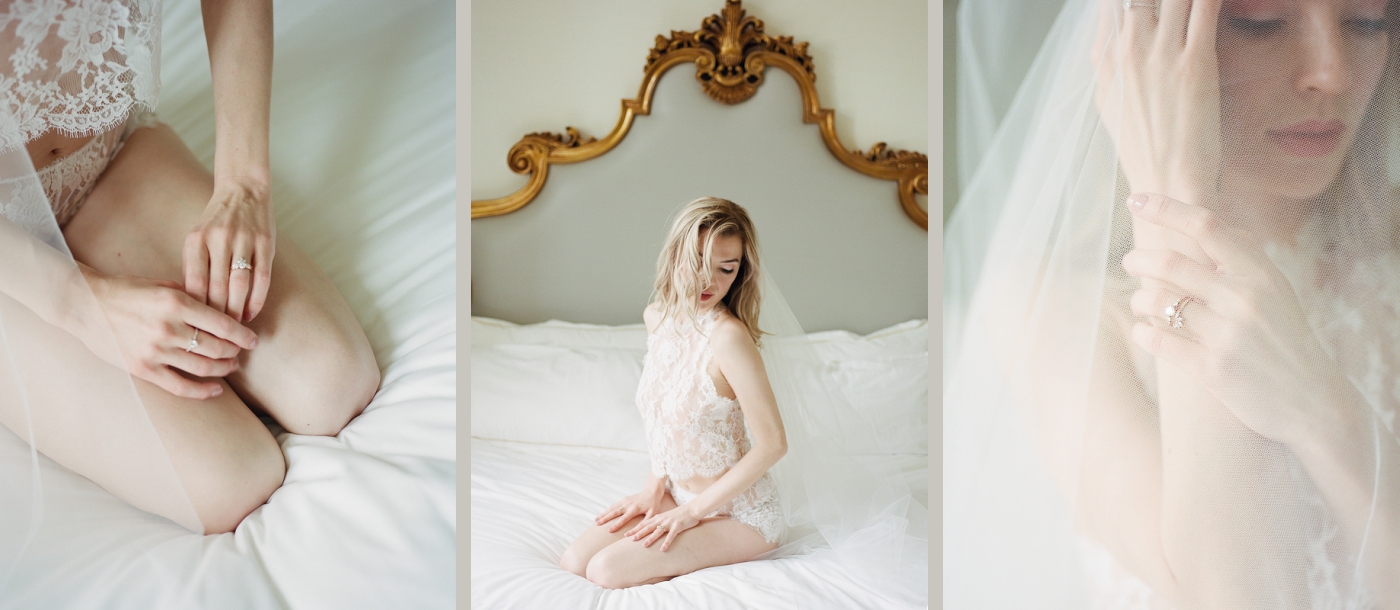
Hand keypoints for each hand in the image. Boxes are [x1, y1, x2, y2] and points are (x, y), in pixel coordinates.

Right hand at [90, 272, 258, 398]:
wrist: (85, 305)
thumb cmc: (127, 292)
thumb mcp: (163, 286)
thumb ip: (193, 299)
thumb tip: (224, 312)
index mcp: (177, 303)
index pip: (223, 324)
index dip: (243, 336)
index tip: (254, 340)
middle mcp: (168, 328)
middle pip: (217, 347)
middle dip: (235, 352)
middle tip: (241, 352)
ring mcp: (155, 350)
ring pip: (204, 367)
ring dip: (224, 369)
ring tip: (232, 366)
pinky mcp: (143, 368)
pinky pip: (180, 386)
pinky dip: (203, 391)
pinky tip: (216, 390)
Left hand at [183, 181, 274, 322]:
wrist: (243, 190)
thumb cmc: (216, 221)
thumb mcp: (196, 238)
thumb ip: (194, 266)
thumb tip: (192, 305)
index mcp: (196, 240)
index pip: (194, 282)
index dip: (196, 309)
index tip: (196, 328)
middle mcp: (219, 240)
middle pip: (217, 287)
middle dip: (217, 316)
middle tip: (216, 336)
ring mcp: (244, 240)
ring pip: (240, 285)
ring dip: (237, 310)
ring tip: (234, 329)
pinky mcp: (266, 243)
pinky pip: (262, 278)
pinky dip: (257, 299)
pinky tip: (251, 313)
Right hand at [595, 489, 663, 532]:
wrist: (651, 491)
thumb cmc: (653, 504)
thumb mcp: (653, 514)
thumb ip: (645, 523)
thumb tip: (637, 533)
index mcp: (635, 508)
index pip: (624, 518)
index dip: (616, 524)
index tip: (609, 530)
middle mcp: (628, 504)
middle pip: (614, 512)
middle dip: (605, 518)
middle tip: (597, 524)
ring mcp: (625, 500)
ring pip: (612, 508)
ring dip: (603, 514)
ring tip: (596, 521)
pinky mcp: (623, 499)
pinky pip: (613, 505)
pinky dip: (607, 510)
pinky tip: (602, 515)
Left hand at [625, 505, 700, 551]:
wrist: (692, 509)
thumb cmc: (678, 515)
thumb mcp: (665, 517)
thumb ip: (657, 522)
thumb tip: (648, 529)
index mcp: (658, 517)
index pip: (643, 523)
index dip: (635, 529)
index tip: (625, 534)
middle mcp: (662, 519)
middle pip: (648, 527)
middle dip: (639, 533)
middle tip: (630, 539)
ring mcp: (669, 523)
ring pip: (658, 531)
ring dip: (651, 538)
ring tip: (644, 545)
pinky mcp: (678, 526)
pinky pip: (671, 535)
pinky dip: (666, 542)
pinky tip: (662, 549)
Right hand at [1093, 0, 1224, 206]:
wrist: (1166, 182)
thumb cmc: (1144, 147)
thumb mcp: (1110, 103)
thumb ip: (1108, 65)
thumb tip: (1109, 40)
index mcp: (1107, 61)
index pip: (1111, 3)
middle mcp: (1129, 51)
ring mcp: (1160, 55)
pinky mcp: (1195, 62)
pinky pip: (1205, 6)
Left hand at [1121, 193, 1341, 443]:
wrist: (1312, 401)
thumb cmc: (1284, 341)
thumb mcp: (1273, 293)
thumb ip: (1237, 263)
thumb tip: (1196, 224)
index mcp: (1260, 273)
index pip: (1206, 226)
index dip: (1165, 208)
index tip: (1135, 199)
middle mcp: (1244, 298)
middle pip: (1170, 263)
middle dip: (1139, 259)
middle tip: (1129, 260)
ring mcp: (1228, 334)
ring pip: (1158, 302)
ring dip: (1139, 300)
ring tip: (1140, 303)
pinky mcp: (1213, 368)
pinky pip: (1158, 340)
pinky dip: (1143, 332)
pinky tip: (1144, 330)